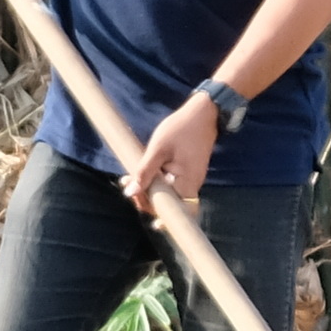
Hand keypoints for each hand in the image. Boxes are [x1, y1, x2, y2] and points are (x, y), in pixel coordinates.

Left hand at [122, 90, 219, 212]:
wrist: (203, 112)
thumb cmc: (181, 129)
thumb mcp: (158, 149)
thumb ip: (144, 173)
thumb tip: (130, 193)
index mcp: (187, 183)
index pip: (178, 212)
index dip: (162, 218)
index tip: (144, 211)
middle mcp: (192, 185)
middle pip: (169, 204)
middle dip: (146, 199)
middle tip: (126, 183)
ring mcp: (190, 179)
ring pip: (168, 193)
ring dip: (149, 189)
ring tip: (128, 177)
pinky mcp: (187, 171)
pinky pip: (171, 183)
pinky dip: (156, 181)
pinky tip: (143, 170)